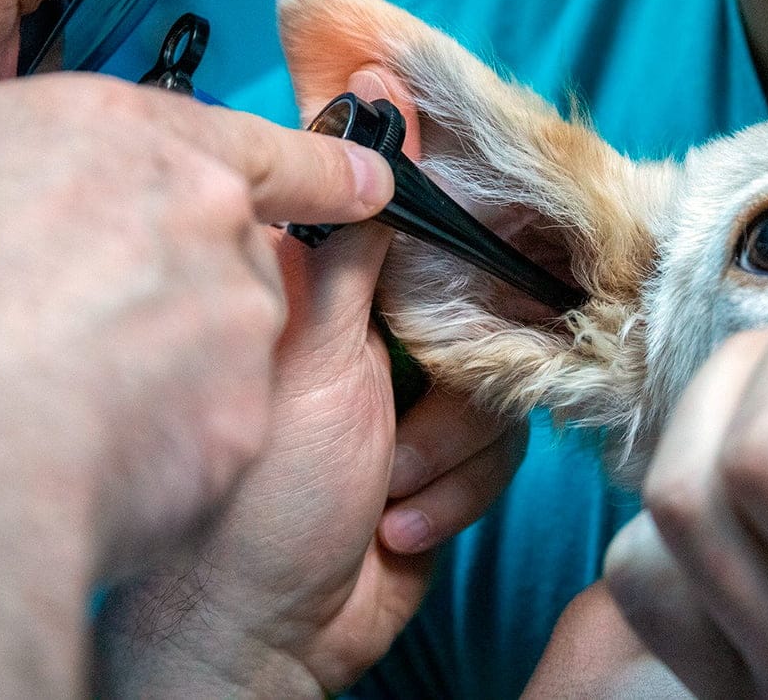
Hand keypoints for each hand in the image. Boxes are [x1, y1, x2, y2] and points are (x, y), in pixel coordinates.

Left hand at [94, 67, 526, 695]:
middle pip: (476, 309)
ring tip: (386, 491)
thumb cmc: (267, 498)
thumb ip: (350, 255)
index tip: (485, 249)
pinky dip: (455, 491)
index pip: (414, 232)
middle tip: (411, 412)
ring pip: (497, 384)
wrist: (281, 630)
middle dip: (455, 380)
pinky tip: (398, 526)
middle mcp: (376, 343)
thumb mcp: (313, 361)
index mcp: (332, 301)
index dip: (456, 235)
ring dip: (447, 451)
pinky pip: (500, 448)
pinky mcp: (447, 459)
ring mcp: (414, 403)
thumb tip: (370, 137)